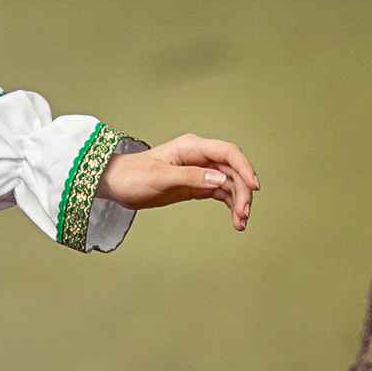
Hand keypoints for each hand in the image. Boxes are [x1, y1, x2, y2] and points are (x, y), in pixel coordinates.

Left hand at [103, 134, 258, 231]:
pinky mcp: (197, 185)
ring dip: (239, 201)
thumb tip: (219, 179)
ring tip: (241, 222)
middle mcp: (200, 157)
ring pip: (230, 184)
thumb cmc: (133, 175)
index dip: (244, 168)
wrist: (117, 184)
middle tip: (244, 215)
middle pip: (233, 171)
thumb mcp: (160, 177)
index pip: (227, 153)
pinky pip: (221, 193)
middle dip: (243, 191)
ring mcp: (200, 171)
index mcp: (192, 147)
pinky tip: (235, 220)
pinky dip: (230, 205)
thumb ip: (190, 177)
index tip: (254, 187)